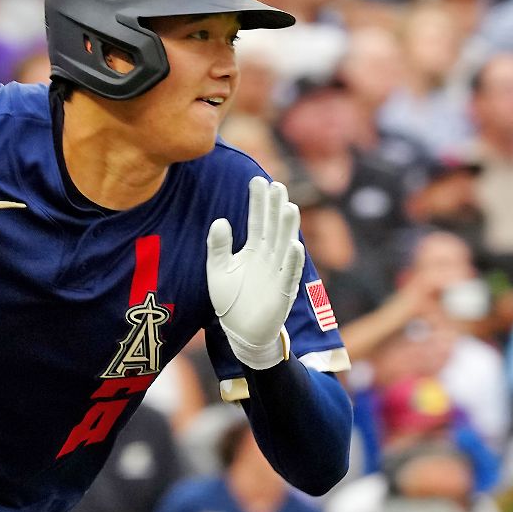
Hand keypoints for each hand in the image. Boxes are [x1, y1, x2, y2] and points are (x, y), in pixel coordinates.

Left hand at [207, 177, 304, 369]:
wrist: (240, 332)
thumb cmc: (230, 300)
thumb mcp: (218, 269)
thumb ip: (218, 246)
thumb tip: (220, 220)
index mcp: (254, 249)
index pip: (257, 220)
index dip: (258, 201)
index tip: (258, 179)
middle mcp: (268, 257)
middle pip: (273, 227)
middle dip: (275, 207)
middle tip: (276, 184)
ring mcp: (277, 273)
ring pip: (284, 246)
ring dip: (287, 228)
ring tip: (289, 206)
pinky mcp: (282, 293)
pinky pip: (288, 275)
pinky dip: (292, 261)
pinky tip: (294, 245)